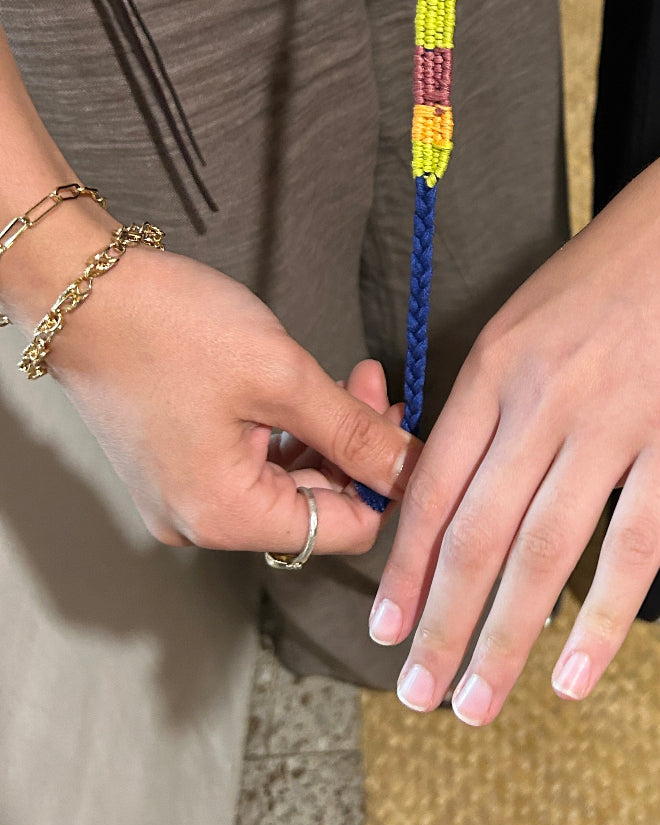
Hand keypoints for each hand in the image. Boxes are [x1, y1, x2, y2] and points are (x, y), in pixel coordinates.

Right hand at [8, 202, 418, 554]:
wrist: (84, 292)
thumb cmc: (171, 329)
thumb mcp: (282, 377)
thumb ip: (354, 431)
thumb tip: (411, 468)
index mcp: (225, 516)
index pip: (343, 531)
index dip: (386, 484)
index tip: (407, 430)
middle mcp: (200, 523)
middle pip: (315, 508)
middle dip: (357, 449)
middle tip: (378, 384)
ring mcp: (184, 497)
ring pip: (288, 482)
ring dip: (328, 435)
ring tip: (355, 376)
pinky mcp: (177, 465)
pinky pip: (252, 465)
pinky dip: (289, 431)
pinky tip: (311, 389)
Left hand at [371, 117, 659, 722]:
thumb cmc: (636, 255)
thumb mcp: (541, 307)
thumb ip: (506, 385)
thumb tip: (477, 467)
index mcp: (497, 363)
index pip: (432, 485)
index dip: (407, 568)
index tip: (384, 629)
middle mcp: (540, 397)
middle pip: (475, 535)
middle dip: (439, 626)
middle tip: (417, 697)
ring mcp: (612, 420)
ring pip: (542, 553)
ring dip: (503, 639)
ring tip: (477, 706)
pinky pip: (634, 546)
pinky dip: (600, 620)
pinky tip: (576, 676)